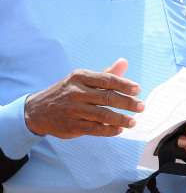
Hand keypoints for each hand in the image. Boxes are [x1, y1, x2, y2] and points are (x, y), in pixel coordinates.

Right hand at [24, 58, 143, 137]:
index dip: (125, 85)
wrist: (37, 110)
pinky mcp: (71, 125)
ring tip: (133, 121)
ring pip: (103, 115)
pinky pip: (95, 129)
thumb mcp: (82, 79)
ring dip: (121, 119)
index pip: (108, 80)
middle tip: (141, 107)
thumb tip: (124, 62)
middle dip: (128, 103)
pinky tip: (119, 130)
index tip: (138, 90)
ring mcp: (73, 109)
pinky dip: (109, 130)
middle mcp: (76, 92)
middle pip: (108, 98)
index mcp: (80, 77)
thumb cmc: (67, 92)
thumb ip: (105, 73)